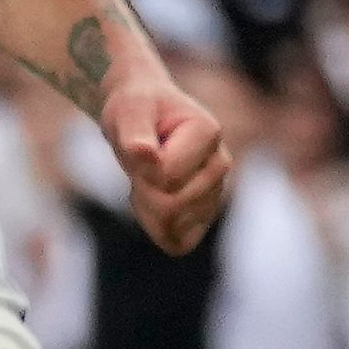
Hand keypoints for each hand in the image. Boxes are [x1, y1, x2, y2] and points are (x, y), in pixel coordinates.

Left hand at [106, 70, 231, 255]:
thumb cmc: (135, 108)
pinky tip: (151, 201)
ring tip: (145, 177)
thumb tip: (143, 154)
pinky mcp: (207, 209)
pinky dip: (156, 227)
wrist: (146, 112)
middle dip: (142, 191)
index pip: (166, 177)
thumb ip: (134, 134)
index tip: (137, 146)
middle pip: (172, 204)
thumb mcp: (127, 112)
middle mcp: (220, 162)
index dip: (140, 170)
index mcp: (208, 132)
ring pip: (175, 225)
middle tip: (137, 164)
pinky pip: (180, 240)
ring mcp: (217, 188)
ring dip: (146, 206)